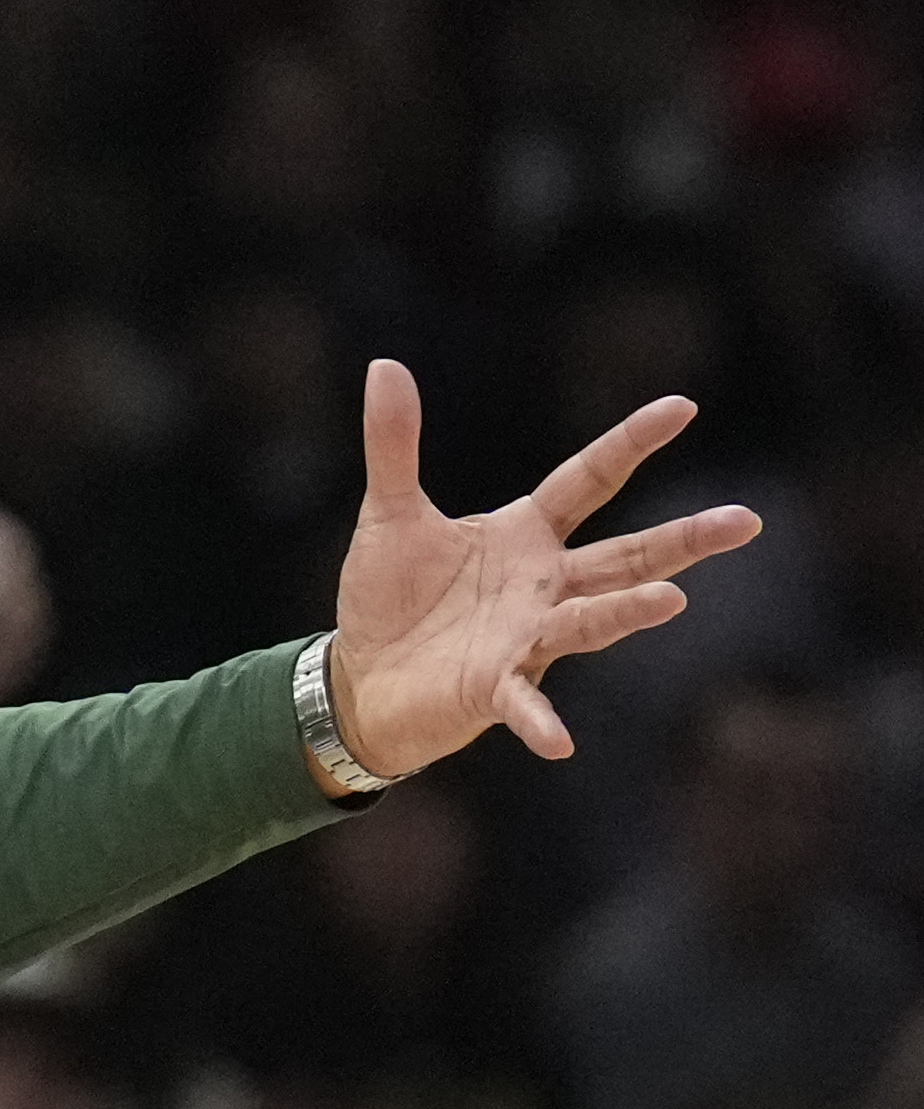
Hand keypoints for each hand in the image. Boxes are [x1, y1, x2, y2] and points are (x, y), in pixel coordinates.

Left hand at [326, 359, 759, 779]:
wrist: (362, 678)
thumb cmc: (388, 598)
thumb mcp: (389, 513)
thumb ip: (395, 444)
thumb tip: (384, 365)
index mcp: (525, 535)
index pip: (589, 479)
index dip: (631, 444)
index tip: (682, 407)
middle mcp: (543, 586)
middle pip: (625, 556)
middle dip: (683, 541)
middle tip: (746, 521)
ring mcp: (527, 639)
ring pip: (590, 621)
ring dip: (627, 612)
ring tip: (672, 601)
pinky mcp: (493, 689)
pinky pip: (523, 703)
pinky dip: (540, 720)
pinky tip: (560, 743)